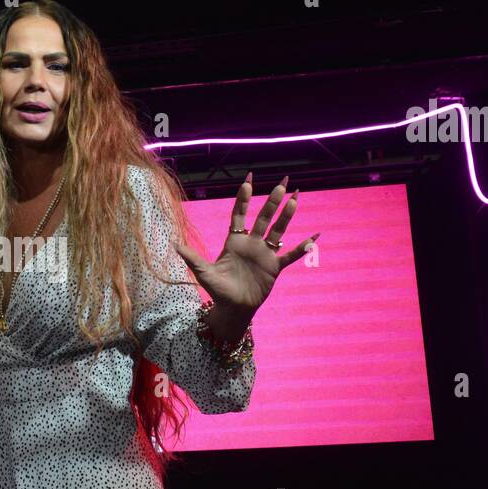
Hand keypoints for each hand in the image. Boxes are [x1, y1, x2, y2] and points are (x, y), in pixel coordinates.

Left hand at [174, 172, 318, 315]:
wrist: (233, 308)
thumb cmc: (218, 290)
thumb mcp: (203, 272)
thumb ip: (192, 257)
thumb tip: (173, 244)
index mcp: (234, 241)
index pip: (239, 214)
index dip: (243, 198)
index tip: (248, 180)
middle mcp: (252, 244)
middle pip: (263, 218)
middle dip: (272, 201)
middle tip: (282, 182)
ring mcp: (265, 254)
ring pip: (278, 230)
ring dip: (287, 216)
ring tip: (295, 198)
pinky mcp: (275, 267)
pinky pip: (291, 256)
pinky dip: (303, 248)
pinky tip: (314, 237)